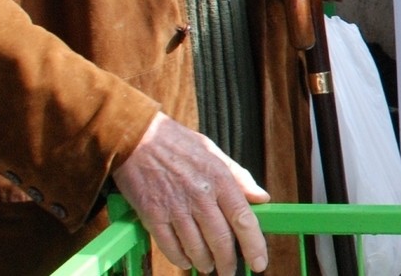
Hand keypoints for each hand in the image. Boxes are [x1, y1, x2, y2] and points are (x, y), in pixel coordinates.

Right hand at [112, 113, 268, 274]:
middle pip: (221, 240)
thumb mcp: (214, 152)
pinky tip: (186, 261)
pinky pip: (170, 246)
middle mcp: (200, 195)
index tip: (260, 263)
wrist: (139, 137)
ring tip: (208, 266)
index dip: (254, 245)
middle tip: (229, 271)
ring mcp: (175, 207)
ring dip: (205, 263)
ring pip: (196, 248)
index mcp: (219, 178)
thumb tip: (262, 198)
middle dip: (228, 262)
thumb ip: (240, 177)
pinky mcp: (153, 215)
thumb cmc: (178, 143)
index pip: (244, 220)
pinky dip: (180, 258)